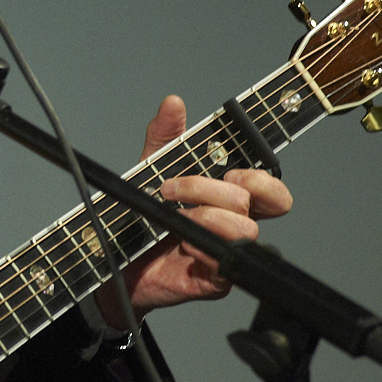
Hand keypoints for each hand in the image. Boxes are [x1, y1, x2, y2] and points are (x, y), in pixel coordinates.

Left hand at [95, 95, 292, 329]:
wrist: (112, 258)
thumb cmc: (139, 215)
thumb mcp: (150, 168)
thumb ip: (165, 135)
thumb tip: (174, 103)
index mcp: (227, 196)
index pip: (269, 189)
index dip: (261, 180)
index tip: (231, 172)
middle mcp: (233, 224)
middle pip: (259, 202)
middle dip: (215, 189)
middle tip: (175, 188)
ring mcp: (225, 251)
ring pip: (244, 229)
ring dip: (206, 214)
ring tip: (171, 213)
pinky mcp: (213, 279)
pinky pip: (224, 262)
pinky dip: (201, 247)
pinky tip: (180, 242)